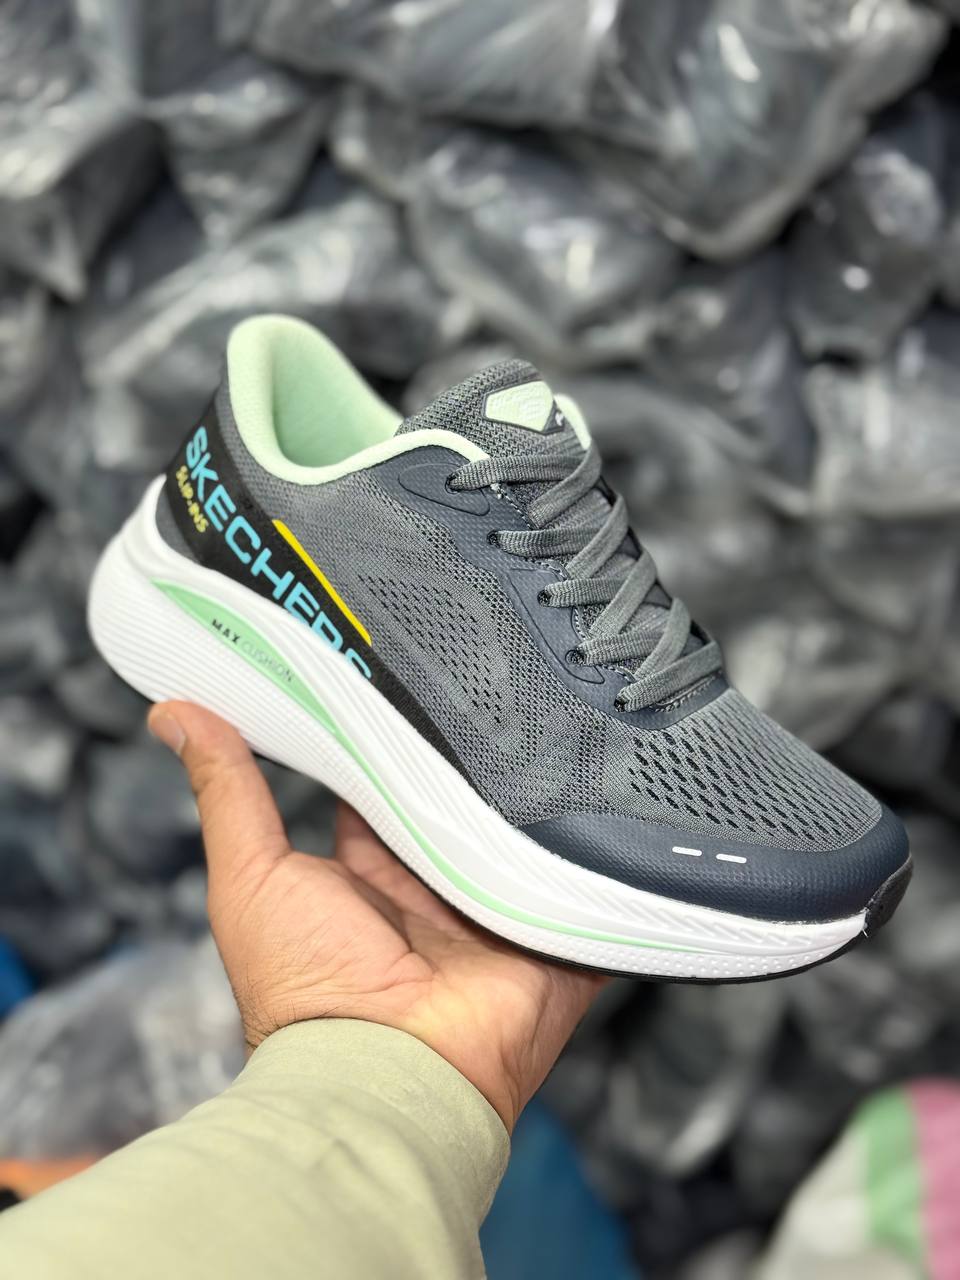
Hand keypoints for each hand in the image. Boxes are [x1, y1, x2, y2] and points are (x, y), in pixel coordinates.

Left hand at [148, 702, 604, 1130]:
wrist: (391, 1075)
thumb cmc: (307, 990)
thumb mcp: (251, 876)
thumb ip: (228, 794)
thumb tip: (174, 713)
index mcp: (370, 880)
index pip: (384, 794)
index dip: (390, 746)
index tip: (398, 685)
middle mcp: (434, 893)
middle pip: (457, 808)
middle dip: (467, 763)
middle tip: (484, 690)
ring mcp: (495, 913)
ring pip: (521, 833)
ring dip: (532, 795)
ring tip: (550, 722)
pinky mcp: (551, 932)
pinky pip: (583, 881)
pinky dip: (593, 849)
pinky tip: (604, 793)